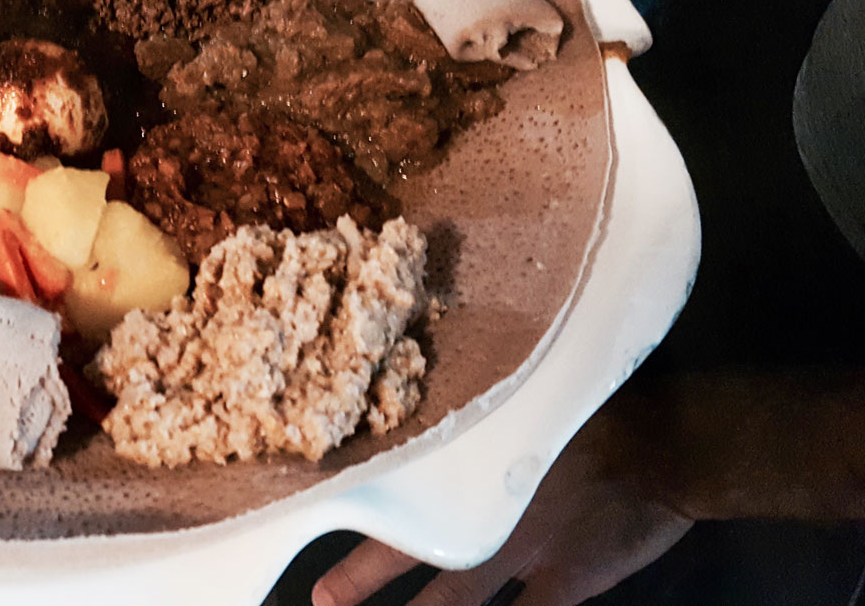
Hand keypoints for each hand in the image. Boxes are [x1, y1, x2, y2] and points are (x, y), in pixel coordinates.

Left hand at [310, 425, 691, 605]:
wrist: (669, 445)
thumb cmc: (599, 409)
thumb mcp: (528, 402)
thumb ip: (483, 414)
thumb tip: (443, 404)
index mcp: (469, 462)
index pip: (397, 490)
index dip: (358, 509)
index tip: (320, 508)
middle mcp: (484, 511)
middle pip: (409, 551)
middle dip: (362, 578)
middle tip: (322, 599)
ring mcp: (522, 553)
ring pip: (453, 599)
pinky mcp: (563, 583)